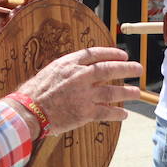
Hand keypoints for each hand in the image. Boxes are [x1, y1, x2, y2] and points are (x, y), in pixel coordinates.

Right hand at [13, 46, 140, 134]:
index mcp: (68, 63)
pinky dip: (117, 113)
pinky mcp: (85, 112)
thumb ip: (68, 69)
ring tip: (136, 92)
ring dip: (127, 92)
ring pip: (112, 91)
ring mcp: (84, 94)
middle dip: (126, 68)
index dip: (111, 53)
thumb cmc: (34, 91)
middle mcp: (79, 76)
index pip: (95, 54)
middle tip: (138, 69)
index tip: (123, 55)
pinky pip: (107, 112)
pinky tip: (124, 114)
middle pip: (109, 69)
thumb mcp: (50, 71)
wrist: (29, 110)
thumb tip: (82, 69)